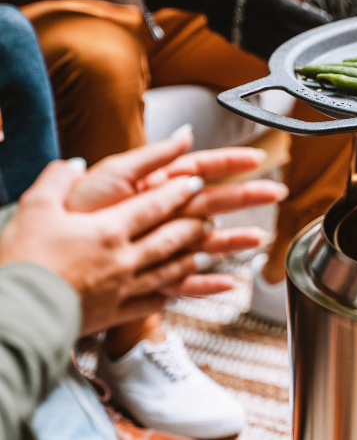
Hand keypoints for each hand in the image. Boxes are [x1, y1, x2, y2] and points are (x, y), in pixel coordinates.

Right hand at [0, 161, 207, 334]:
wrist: (14, 317)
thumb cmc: (22, 261)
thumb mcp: (34, 209)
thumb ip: (56, 181)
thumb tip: (72, 163)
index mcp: (108, 230)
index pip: (153, 206)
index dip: (177, 192)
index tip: (197, 182)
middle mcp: (124, 259)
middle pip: (169, 237)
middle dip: (194, 224)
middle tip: (212, 215)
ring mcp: (122, 289)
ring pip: (167, 271)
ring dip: (190, 259)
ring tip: (208, 252)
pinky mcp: (112, 315)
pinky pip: (148, 306)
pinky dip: (166, 298)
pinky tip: (174, 297)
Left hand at [65, 126, 288, 295]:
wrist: (52, 254)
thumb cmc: (78, 209)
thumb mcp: (115, 172)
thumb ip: (153, 155)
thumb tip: (186, 135)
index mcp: (156, 185)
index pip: (202, 168)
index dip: (231, 161)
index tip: (257, 156)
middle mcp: (164, 213)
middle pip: (215, 202)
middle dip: (247, 196)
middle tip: (275, 192)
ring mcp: (161, 243)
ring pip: (207, 240)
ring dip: (234, 239)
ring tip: (259, 238)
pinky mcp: (152, 273)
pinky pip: (186, 280)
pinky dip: (207, 284)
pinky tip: (228, 284)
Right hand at [143, 0, 330, 60]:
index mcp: (265, 1)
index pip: (299, 16)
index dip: (318, 22)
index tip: (335, 25)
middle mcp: (257, 24)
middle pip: (294, 36)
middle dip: (313, 40)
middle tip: (334, 43)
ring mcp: (247, 37)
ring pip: (281, 49)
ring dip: (299, 52)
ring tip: (320, 52)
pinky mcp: (241, 44)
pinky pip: (266, 55)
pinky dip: (282, 57)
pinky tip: (296, 58)